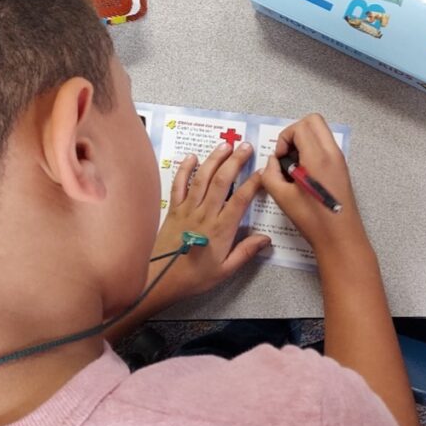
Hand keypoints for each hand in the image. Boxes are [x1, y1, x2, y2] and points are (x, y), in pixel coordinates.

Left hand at [149, 141, 268, 302]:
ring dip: (214, 159)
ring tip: (225, 145)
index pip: (241, 199)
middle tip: (245, 146)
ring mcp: (187, 209)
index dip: (253, 183)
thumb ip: (246, 252)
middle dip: (235, 161)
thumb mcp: (225, 271)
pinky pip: (179, 185)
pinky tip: (192, 157)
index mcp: (221, 229)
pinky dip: (185, 169)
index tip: (263, 171)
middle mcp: (204, 214)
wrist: (160, 279)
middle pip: (221, 181)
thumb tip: (266, 239)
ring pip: (202, 178)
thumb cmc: (193, 277)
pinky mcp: (173, 209)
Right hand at [260, 114, 369, 257]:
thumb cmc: (313, 220)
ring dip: (304, 141)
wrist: (341, 238)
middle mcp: (332, 153)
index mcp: (318, 157)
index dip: (284, 138)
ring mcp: (339, 160)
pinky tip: (304, 175)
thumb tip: (273, 162)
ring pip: (320, 132)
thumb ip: (270, 174)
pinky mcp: (341, 168)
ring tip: (294, 166)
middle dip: (294, 133)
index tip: (279, 158)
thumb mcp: (282, 197)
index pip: (300, 127)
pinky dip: (312, 150)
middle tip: (286, 155)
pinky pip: (325, 146)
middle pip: (313, 120)